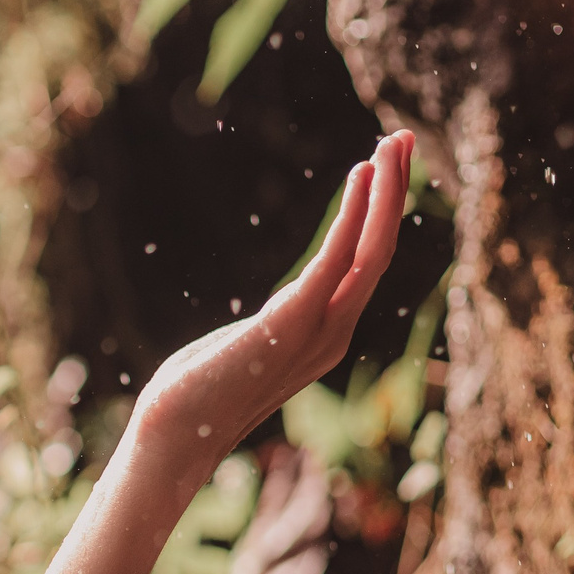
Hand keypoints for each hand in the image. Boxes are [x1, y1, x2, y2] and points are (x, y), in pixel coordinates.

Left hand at [132, 130, 416, 471]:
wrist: (171, 435)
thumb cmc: (197, 392)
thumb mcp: (249, 346)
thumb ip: (276, 323)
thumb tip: (281, 309)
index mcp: (325, 337)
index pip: (366, 267)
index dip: (380, 215)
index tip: (382, 164)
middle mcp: (334, 335)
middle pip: (381, 253)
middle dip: (394, 193)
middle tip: (402, 138)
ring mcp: (318, 334)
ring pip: (372, 253)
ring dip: (385, 195)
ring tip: (391, 145)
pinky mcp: (289, 327)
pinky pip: (336, 262)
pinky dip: (353, 217)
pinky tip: (360, 178)